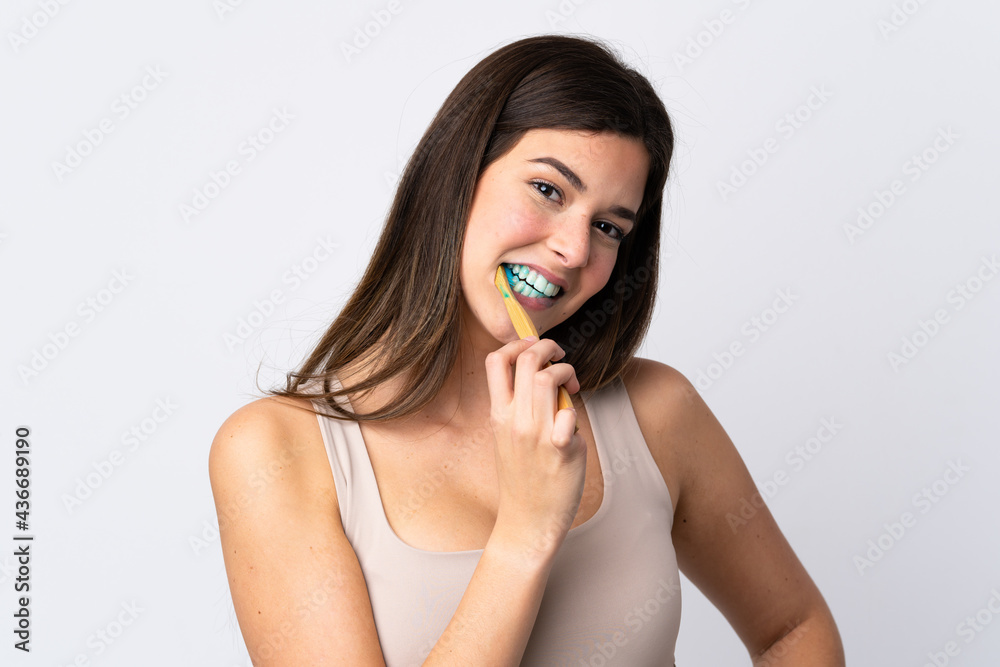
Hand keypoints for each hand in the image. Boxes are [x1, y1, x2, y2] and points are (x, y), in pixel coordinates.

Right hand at [484, 337, 585, 558]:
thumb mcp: (506, 437)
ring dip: (565, 372)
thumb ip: (518, 407)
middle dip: (549, 348)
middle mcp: (515, 420)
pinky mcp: (561, 450)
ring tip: (571, 386)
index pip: (496, 361)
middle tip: (560, 359)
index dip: (517, 344)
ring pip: (549, 378)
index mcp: (498, 414)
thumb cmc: (522, 478)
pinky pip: (569, 414)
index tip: (534, 347)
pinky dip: (573, 411)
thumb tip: (542, 376)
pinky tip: (572, 425)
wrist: (527, 522)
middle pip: (527, 360)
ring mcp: (537, 434)